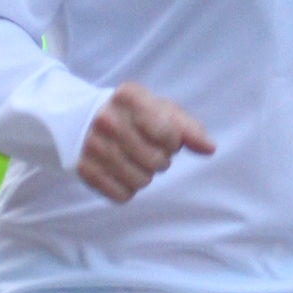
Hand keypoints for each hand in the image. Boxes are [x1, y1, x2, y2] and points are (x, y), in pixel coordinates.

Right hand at [74, 81, 215, 203]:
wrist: (85, 119)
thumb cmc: (134, 115)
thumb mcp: (162, 111)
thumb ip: (189, 129)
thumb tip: (209, 148)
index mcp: (128, 97)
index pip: (169, 135)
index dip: (173, 141)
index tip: (164, 135)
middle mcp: (106, 119)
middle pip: (156, 161)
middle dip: (160, 159)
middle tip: (148, 149)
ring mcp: (92, 145)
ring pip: (141, 181)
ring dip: (145, 175)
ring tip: (135, 159)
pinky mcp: (84, 169)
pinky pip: (122, 196)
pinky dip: (127, 188)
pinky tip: (121, 171)